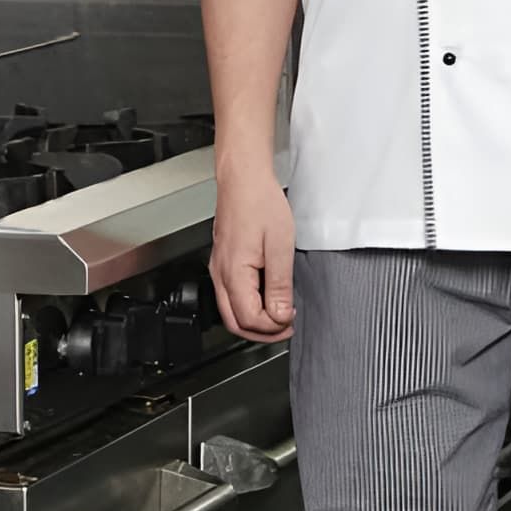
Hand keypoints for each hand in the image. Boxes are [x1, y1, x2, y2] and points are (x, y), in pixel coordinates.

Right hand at [210, 159, 294, 343]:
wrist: (243, 178)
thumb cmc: (260, 203)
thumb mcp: (280, 246)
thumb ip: (279, 285)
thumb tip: (280, 315)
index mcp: (233, 273)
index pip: (249, 319)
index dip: (273, 326)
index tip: (291, 319)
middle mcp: (220, 274)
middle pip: (235, 322)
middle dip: (262, 332)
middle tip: (285, 328)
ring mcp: (218, 267)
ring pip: (230, 311)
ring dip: (254, 321)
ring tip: (278, 315)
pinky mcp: (222, 261)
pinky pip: (230, 295)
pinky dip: (247, 305)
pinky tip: (265, 298)